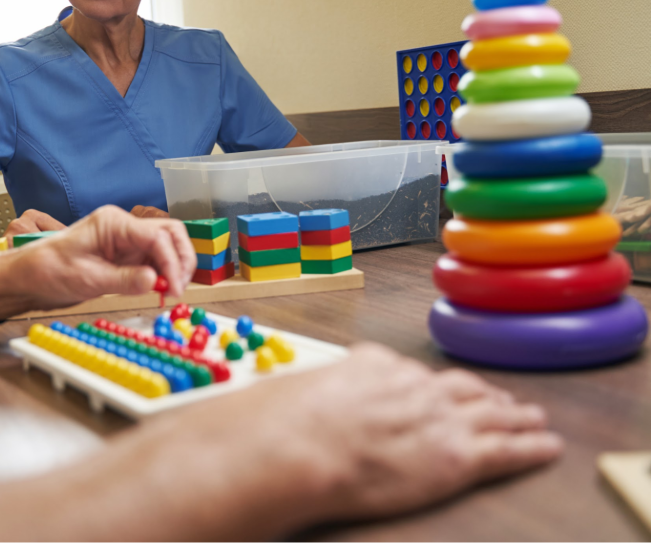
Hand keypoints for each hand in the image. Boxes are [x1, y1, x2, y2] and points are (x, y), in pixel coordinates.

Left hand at [0, 206, 195, 316]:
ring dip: (175, 268)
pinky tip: (158, 292)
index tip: (173, 288)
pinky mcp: (126, 256)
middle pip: (171, 234)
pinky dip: (162, 276)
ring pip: (167, 247)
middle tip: (178, 289)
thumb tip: (155, 280)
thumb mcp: (86, 279)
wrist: (29, 276)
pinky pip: (154, 261)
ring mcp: (127, 241)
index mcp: (113, 223)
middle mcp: (124, 227)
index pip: (158, 236)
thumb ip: (123, 280)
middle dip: (182, 260)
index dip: (172, 263)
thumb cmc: (48, 269)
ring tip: (169, 293)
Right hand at [130, 343, 562, 538]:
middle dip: (477, 391)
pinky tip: (546, 445)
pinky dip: (531, 445)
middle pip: (454, 385)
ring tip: (529, 417)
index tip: (430, 386)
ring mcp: (436, 416)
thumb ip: (296, 394)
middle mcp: (409, 384)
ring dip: (512, 413)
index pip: (405, 370)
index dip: (423, 382)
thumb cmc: (276, 425)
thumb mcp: (284, 394)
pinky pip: (508, 448)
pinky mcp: (457, 454)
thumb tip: (272, 405)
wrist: (292, 447)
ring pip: (489, 410)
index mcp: (369, 365)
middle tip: (496, 397)